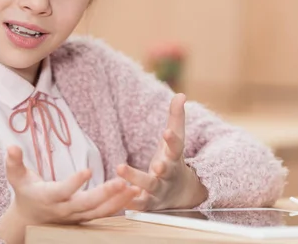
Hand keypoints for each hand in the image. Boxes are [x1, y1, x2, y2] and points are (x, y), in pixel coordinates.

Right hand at [5, 145, 138, 224]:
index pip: (63, 191)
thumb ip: (14, 163)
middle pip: (87, 204)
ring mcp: (77, 216)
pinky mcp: (86, 217)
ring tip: (133, 187)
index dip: (75, 182)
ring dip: (118, 200)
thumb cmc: (26, 193)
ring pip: (100, 211)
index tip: (88, 170)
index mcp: (49, 197)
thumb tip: (11, 147)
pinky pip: (105, 213)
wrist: (30, 220)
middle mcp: (65, 209)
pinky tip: (133, 193)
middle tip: (121, 181)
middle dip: (105, 193)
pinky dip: (119, 205)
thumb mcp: (16, 178)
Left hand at [117, 93, 207, 210]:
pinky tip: (116, 192)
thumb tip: (181, 94)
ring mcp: (159, 191)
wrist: (180, 194)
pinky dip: (128, 200)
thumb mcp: (175, 140)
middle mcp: (169, 174)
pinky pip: (136, 203)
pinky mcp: (147, 203)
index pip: (176, 147)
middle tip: (157, 164)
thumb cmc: (172, 161)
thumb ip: (176, 118)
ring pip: (148, 186)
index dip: (172, 139)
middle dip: (162, 167)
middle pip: (165, 170)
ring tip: (120, 167)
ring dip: (135, 178)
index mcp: (175, 158)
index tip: (167, 132)